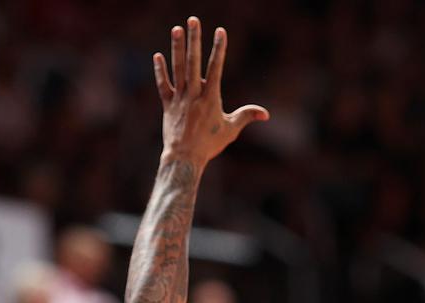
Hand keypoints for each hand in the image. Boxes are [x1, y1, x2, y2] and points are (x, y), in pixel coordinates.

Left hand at [154, 17, 268, 167]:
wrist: (184, 159)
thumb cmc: (209, 145)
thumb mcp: (231, 130)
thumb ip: (246, 116)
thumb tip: (266, 114)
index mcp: (210, 98)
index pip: (215, 68)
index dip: (218, 49)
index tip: (220, 31)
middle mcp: (194, 95)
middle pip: (193, 62)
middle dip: (194, 39)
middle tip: (193, 20)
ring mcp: (179, 99)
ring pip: (178, 69)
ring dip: (177, 48)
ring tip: (177, 29)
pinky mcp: (167, 106)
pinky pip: (163, 85)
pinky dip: (160, 71)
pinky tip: (158, 55)